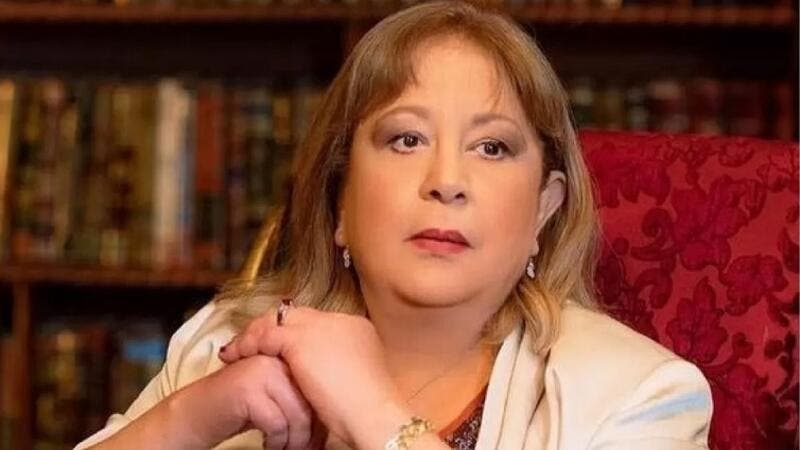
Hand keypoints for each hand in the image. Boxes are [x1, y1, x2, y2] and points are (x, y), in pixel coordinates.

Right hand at [174, 354, 325, 449]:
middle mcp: (275, 357)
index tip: (319, 437)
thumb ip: (299, 395)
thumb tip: (329, 417)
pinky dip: (276, 442)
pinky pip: (277, 423)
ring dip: (294, 441)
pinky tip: (268, 445)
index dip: (319, 415)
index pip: (315, 385)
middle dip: (310, 431)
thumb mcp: (276, 397)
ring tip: (286, 449)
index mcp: (286, 354)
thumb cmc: (240, 409)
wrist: (195, 414)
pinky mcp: (248, 389)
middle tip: (307, 449)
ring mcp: (261, 370)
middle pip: (309, 399)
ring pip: (297, 413)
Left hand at [218, 306, 408, 447]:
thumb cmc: (369, 408)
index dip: (293, 333)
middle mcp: (339, 321)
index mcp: (356, 328)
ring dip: (255, 334)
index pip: (316, 322)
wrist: (373, 413)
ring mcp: (320, 327)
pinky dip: (249, 343)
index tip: (278, 348)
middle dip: (271, 329)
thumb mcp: (355, 381)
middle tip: (251, 344)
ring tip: (238, 349)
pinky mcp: (301, 340)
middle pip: (296, 316)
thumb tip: (323, 377)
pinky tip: (237, 355)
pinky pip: (265, 335)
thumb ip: (339, 367)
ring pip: (277, 321)